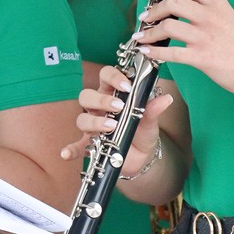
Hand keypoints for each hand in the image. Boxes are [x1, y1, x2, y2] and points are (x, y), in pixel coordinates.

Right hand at [60, 64, 174, 176]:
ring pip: (82, 117)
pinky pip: (76, 145)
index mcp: (112, 94)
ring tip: (111, 127)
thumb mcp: (150, 121)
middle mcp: (98, 108)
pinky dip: (71, 149)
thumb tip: (166, 98)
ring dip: (94, 121)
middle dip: (101, 100)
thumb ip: (153, 110)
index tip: (126, 85)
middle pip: (87, 95)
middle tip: (118, 107)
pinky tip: (67, 154)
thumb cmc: (143, 132)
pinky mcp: (90, 144)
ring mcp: (93, 126)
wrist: (142, 157)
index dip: (113, 77)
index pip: (106, 76)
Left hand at [132, 0, 233, 95]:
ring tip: (142, 36)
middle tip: (146, 16)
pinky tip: (147, 52)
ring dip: (149, 32)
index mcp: (216, 3)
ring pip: (167, 27)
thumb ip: (207, 8)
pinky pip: (171, 53)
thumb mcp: (228, 16)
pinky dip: (154, 52)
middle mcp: (209, 16)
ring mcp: (205, 36)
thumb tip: (180, 4)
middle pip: (172, 2)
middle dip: (153, 9)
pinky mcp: (202, 57)